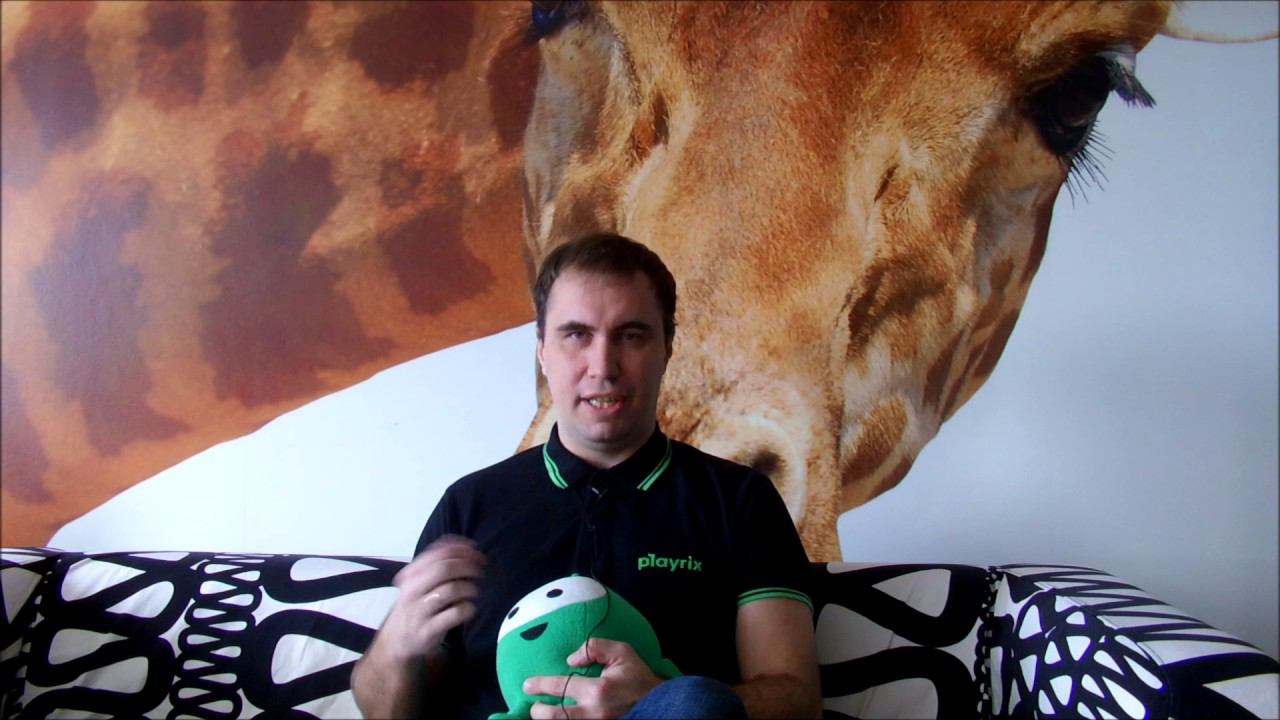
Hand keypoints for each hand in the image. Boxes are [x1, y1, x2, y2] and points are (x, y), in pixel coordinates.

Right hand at [379, 536, 485, 662]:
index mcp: (411, 574)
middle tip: (479, 571)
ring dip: (469, 587)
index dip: (462, 550)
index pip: (438, 553)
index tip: (477, 552)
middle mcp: (413, 590)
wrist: (396, 640)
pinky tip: (469, 608)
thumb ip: (438, 563)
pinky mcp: (428, 630)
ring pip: (451, 590)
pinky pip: (455, 613)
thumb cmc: (415, 605)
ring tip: (473, 591)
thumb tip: (467, 545)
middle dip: (467, 566)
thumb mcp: (418, 582)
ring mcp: (420, 611)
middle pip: (444, 569)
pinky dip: (468, 608)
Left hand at [524, 639, 662, 719]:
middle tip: (533, 705)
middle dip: (538, 711)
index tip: (527, 685)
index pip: (560, 687)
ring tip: (541, 715)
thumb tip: (570, 659)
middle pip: (554, 716)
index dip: (540, 685)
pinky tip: (558, 719)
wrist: (659, 704)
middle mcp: (593, 712)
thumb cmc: (639, 677)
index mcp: (597, 690)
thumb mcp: (622, 652)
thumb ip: (594, 648)